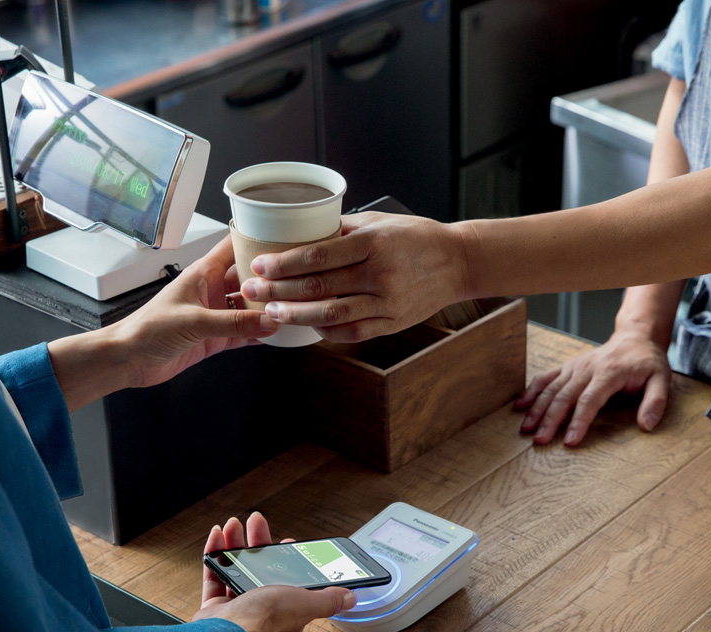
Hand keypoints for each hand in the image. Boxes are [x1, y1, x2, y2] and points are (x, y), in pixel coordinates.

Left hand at [112, 236, 278, 387]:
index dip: (256, 240)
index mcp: (202, 274)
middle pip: (247, 279)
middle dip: (269, 280)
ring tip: (291, 309)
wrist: (128, 359)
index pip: (234, 247)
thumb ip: (234, 324)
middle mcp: (210, 291)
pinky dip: (257, 334)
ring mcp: (213, 315)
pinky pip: (242, 333)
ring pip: (248, 308)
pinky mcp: (213, 338)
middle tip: (297, 280)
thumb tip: (269, 322)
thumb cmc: (147, 329)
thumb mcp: (195, 322)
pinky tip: (274, 334)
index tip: (282, 238)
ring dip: (266, 310)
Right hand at [191, 512, 355, 631]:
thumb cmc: (266, 620)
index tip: (286, 540)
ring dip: (236, 544)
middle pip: (261, 568)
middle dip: (258, 542)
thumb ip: (327, 599)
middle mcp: (262, 607)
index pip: (291, 579)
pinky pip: (215, 575)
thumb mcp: (306, 602)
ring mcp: (238, 607)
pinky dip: (215, 554)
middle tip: (255, 523)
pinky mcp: (216, 607)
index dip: (289, 559)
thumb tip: (350, 598)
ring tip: (234, 525)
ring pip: (237, 569)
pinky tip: (217, 537)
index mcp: (287, 608)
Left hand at [237, 212, 470, 341]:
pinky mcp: (394, 322)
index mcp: (373, 243)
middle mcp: (380, 274)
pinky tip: (307, 325)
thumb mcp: (379, 222)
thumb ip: (341, 230)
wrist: (458, 262)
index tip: (260, 264)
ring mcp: (387, 302)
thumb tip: (300, 231)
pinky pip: (353, 331)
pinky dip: (327, 330)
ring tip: (271, 312)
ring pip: (332, 314)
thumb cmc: (416, 237)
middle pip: (319, 286)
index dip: (285, 263)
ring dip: (296, 315)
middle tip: (252, 289)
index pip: (319, 255)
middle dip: (279, 290)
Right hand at [515, 327, 671, 445]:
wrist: (635, 338)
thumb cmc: (647, 362)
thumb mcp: (661, 379)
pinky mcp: (567, 367)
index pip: (589, 400)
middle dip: (550, 419)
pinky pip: (545, 378)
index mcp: (609, 373)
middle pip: (564, 396)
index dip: (578, 421)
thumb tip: (647, 426)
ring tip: (526, 428)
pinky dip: (531, 391)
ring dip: (536, 409)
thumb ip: (655, 402)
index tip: (569, 441)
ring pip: (551, 388)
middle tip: (539, 440)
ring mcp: (574, 367)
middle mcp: (587, 369)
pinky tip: (519, 406)